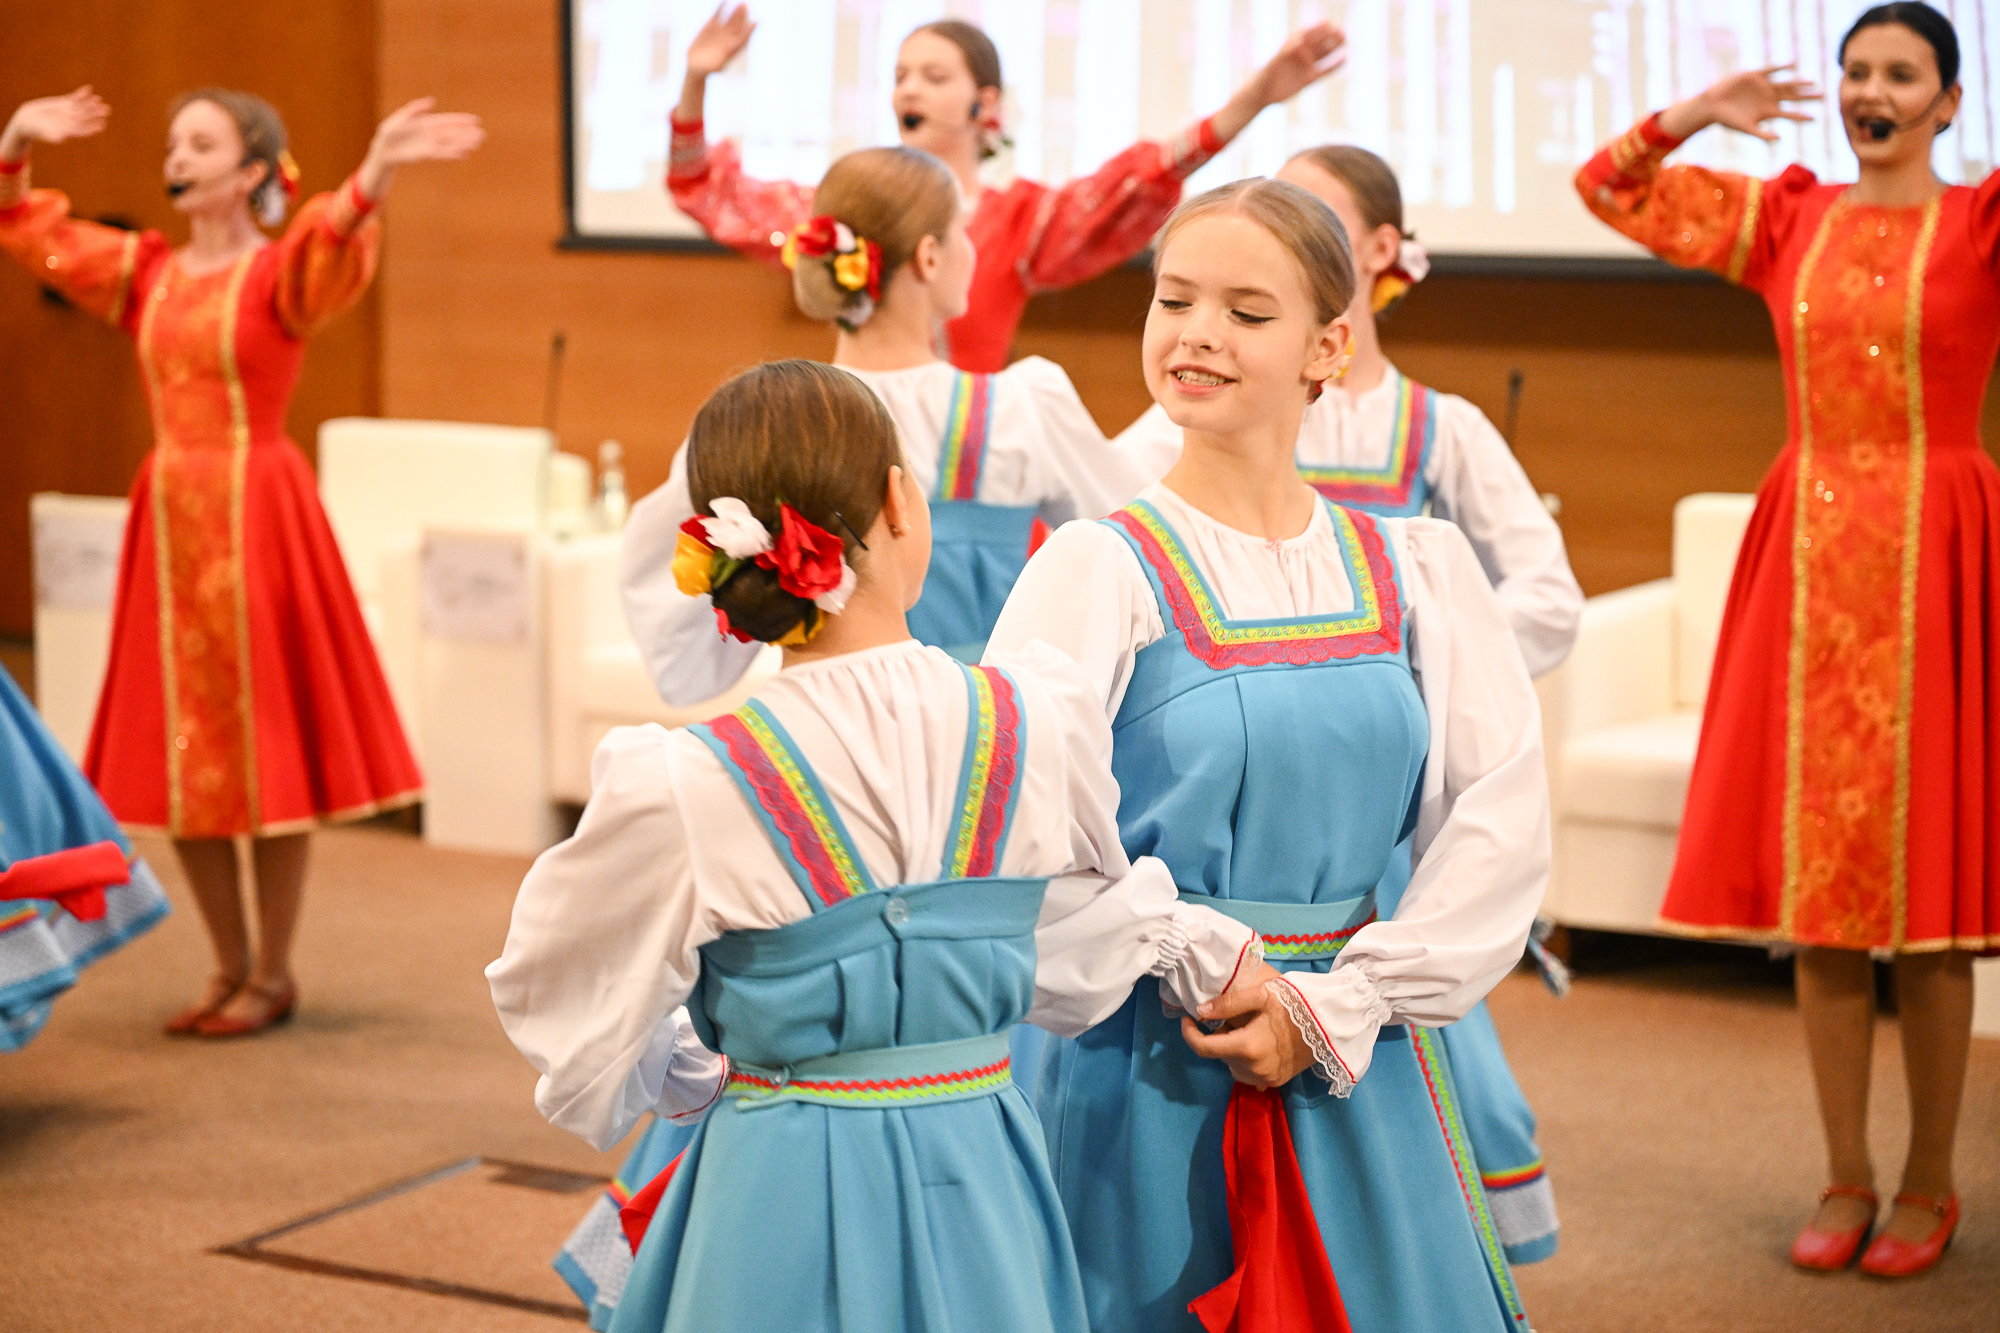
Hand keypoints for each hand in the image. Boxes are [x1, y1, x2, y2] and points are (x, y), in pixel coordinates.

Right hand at [3, 86, 109, 159]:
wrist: (28, 121)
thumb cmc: (35, 130)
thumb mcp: (44, 134)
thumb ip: (53, 136)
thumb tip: (62, 138)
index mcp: (70, 131)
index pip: (85, 129)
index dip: (93, 126)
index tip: (102, 124)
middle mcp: (72, 121)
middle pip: (86, 117)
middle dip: (96, 113)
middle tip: (106, 109)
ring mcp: (69, 111)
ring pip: (82, 107)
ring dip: (91, 103)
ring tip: (99, 99)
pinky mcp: (63, 103)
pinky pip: (74, 98)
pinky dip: (81, 94)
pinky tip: (88, 88)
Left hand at [357, 97, 483, 200]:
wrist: (383, 150)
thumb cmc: (389, 132)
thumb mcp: (399, 118)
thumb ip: (414, 110)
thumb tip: (432, 102)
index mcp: (426, 122)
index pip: (447, 120)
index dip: (461, 120)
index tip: (475, 120)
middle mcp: (431, 134)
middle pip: (452, 133)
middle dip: (466, 134)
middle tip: (481, 135)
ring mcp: (430, 144)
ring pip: (450, 144)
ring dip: (463, 144)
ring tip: (476, 144)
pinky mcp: (426, 155)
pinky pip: (442, 154)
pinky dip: (452, 153)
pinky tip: (463, 154)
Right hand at [686, 4, 754, 80]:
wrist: (696, 67)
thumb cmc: (706, 70)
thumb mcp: (714, 66)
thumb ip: (721, 58)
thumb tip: (730, 49)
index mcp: (732, 48)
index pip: (743, 37)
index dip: (749, 30)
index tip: (755, 23)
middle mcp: (729, 38)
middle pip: (738, 25)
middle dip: (742, 15)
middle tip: (746, 5)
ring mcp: (721, 31)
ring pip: (730, 19)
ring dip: (736, 11)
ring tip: (742, 2)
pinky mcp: (711, 26)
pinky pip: (718, 15)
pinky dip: (721, 8)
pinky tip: (725, 0)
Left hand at [1180, 965, 1317, 1089]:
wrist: (1330, 1023)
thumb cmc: (1295, 1004)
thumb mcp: (1261, 995)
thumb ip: (1227, 1004)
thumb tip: (1200, 1012)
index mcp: (1247, 1047)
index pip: (1203, 1048)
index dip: (1189, 1033)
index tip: (1188, 1019)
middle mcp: (1253, 1069)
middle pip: (1220, 1055)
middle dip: (1219, 1037)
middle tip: (1234, 1018)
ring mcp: (1266, 1078)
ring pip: (1232, 1066)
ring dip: (1231, 1050)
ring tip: (1248, 1029)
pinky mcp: (1276, 1081)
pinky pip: (1249, 1074)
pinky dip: (1245, 1061)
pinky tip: (1259, 1044)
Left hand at [1252, 23, 1346, 106]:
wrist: (1261, 95)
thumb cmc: (1261, 79)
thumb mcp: (1270, 67)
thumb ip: (1281, 55)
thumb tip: (1296, 44)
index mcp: (1289, 48)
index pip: (1305, 35)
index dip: (1316, 28)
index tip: (1327, 23)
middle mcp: (1299, 55)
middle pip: (1316, 42)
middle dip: (1328, 36)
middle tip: (1340, 30)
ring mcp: (1305, 66)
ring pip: (1322, 54)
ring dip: (1333, 47)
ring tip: (1345, 39)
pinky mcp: (1309, 79)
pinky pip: (1324, 71)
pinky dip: (1334, 66)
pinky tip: (1345, 59)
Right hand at [1677, 65, 1818, 141]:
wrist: (1711, 105)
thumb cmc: (1727, 120)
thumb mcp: (1745, 128)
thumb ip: (1762, 134)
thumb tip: (1778, 140)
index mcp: (1767, 112)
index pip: (1789, 114)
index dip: (1802, 116)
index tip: (1816, 119)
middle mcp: (1768, 98)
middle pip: (1792, 97)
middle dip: (1807, 97)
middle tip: (1823, 96)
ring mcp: (1763, 86)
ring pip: (1786, 84)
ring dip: (1799, 83)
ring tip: (1812, 82)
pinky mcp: (1755, 75)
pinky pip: (1772, 70)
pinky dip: (1782, 67)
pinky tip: (1793, 65)